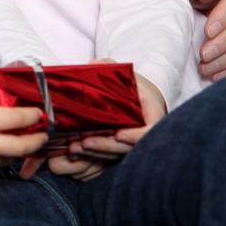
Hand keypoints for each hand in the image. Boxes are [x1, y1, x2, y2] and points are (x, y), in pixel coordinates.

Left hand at [38, 66, 164, 180]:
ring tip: (73, 149)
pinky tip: (73, 157)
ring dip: (95, 155)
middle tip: (84, 143)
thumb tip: (96, 64)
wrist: (139, 100)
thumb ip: (111, 68)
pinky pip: (106, 161)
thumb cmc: (134, 87)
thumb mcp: (127, 75)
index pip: (149, 131)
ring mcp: (130, 145)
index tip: (119, 134)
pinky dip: (91, 161)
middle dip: (106, 147)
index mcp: (152, 115)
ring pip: (115, 156)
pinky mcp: (117, 151)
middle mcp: (142, 134)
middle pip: (128, 148)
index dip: (135, 136)